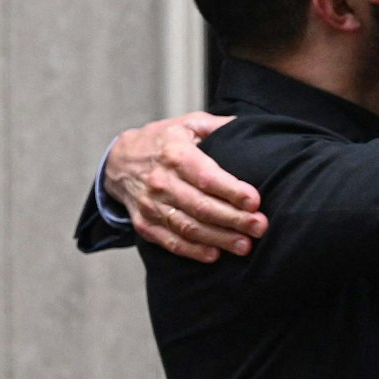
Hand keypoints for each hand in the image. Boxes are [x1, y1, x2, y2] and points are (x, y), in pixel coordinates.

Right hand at [103, 112, 266, 261]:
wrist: (118, 161)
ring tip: (245, 245)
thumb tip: (249, 126)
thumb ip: (218, 126)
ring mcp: (151, 205)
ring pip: (188, 227)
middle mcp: (161, 181)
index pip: (206, 176)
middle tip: (259, 227)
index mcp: (174, 154)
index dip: (231, 191)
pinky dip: (193, 251)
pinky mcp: (145, 224)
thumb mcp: (187, 123)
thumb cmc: (162, 141)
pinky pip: (170, 241)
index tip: (254, 201)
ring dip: (219, 238)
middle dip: (234, 219)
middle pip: (201, 206)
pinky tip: (215, 255)